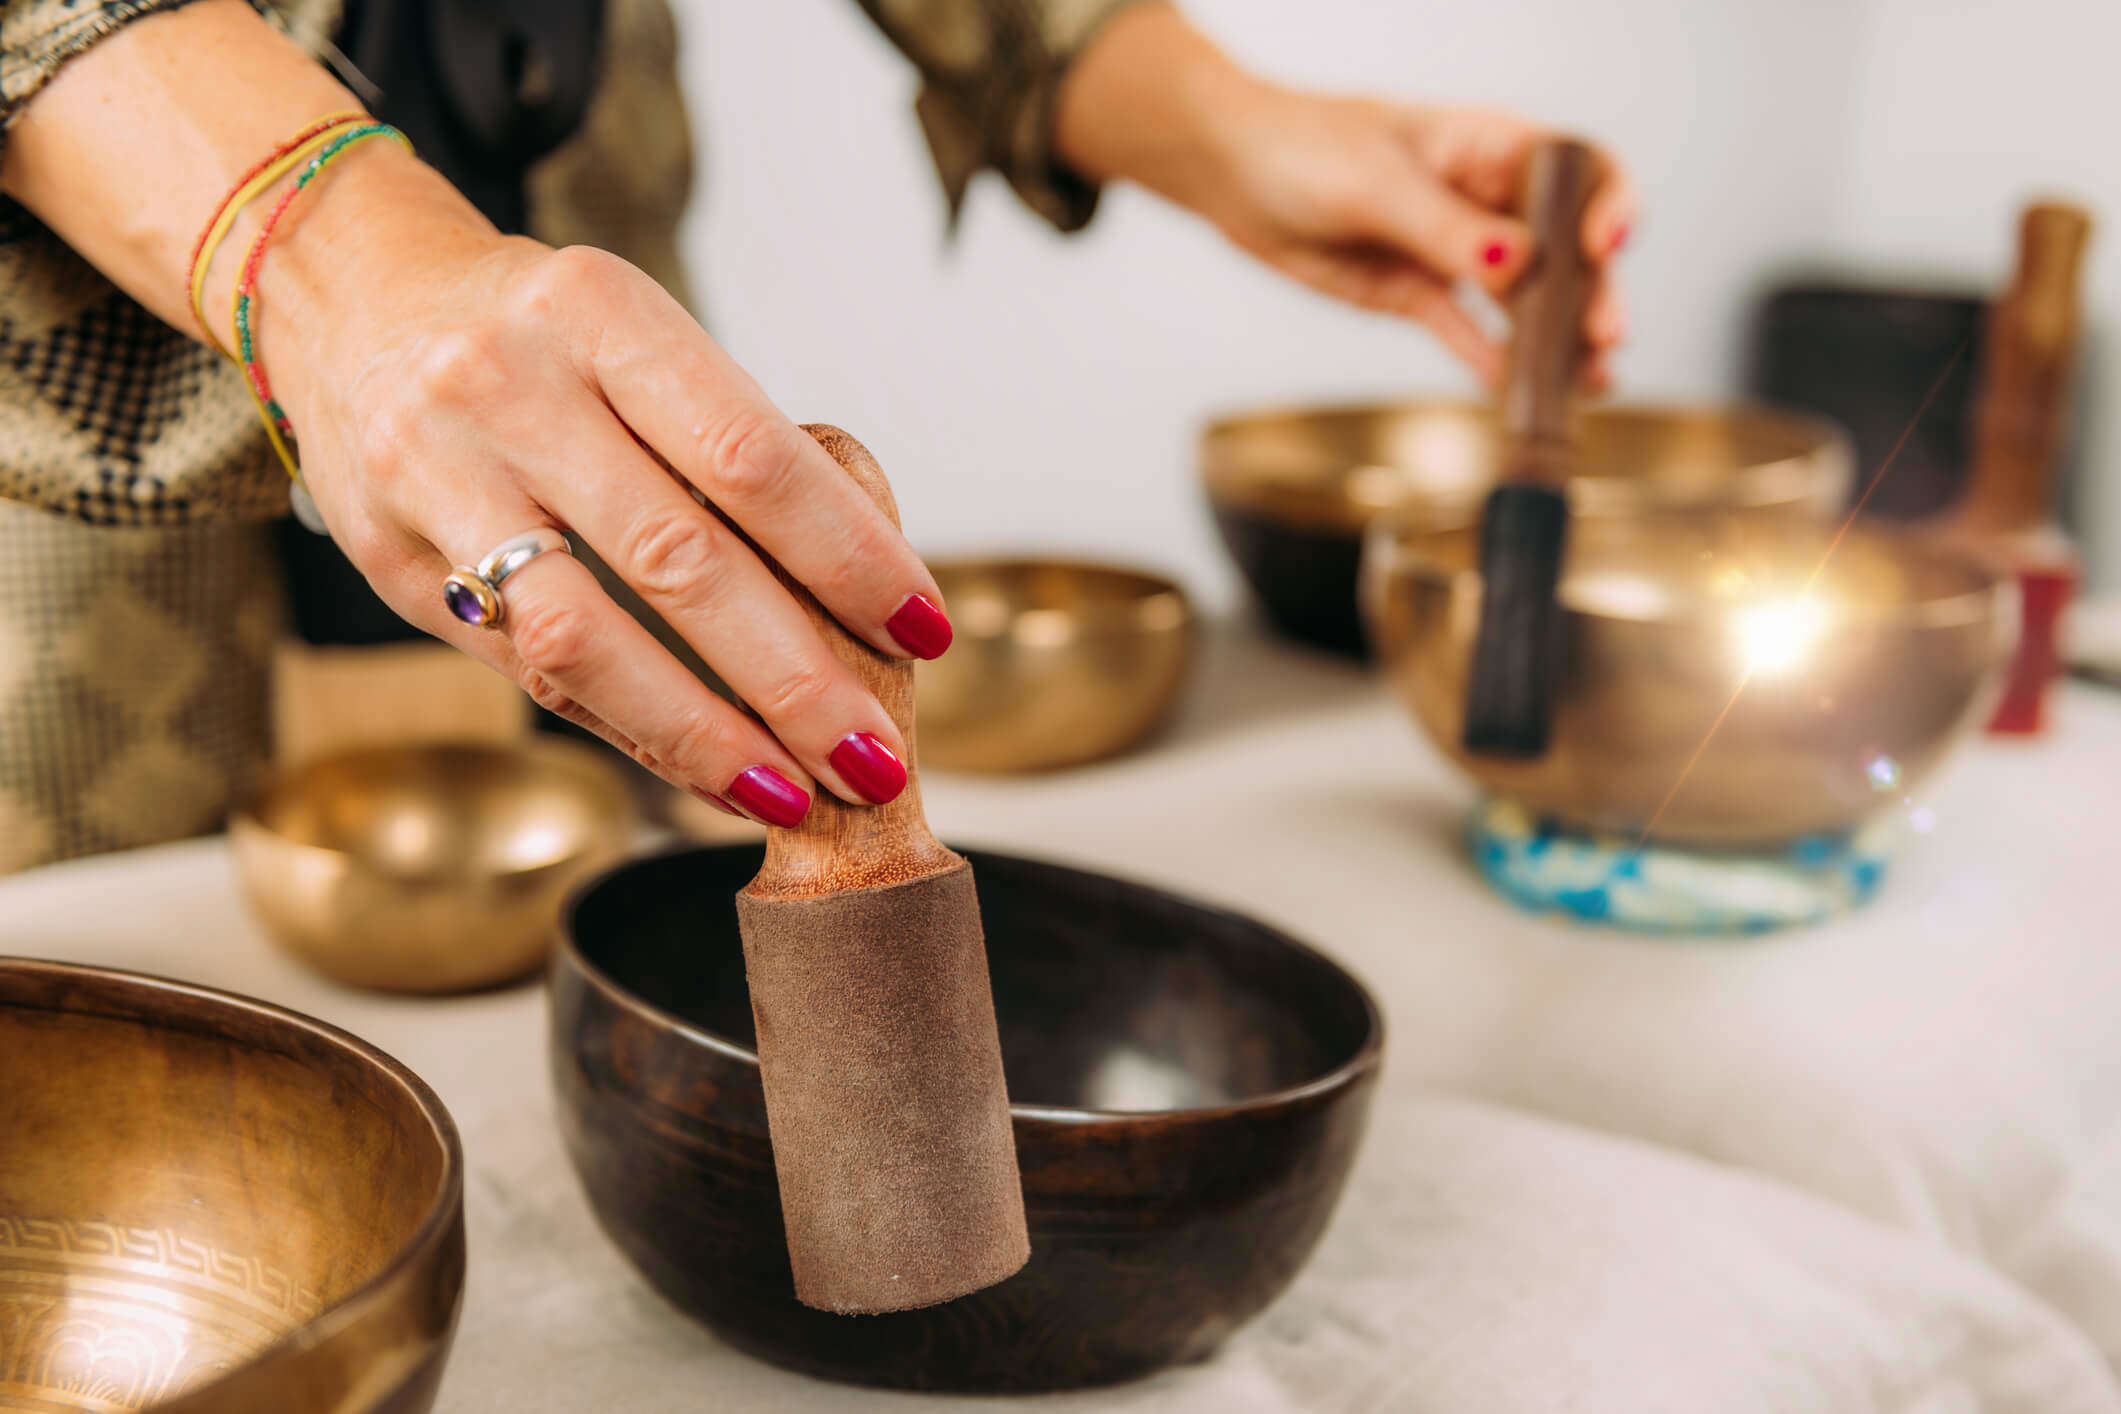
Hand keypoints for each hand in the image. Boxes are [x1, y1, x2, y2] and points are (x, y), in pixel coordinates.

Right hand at [259, 147, 947, 824]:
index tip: (925, 631)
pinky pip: (528, 667)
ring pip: (585, 636)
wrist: (348, 296)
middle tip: (874, 757)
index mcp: (601, 312)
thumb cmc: (537, 335)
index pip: (752, 455)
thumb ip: (720, 453)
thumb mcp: (631, 339)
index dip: (848, 555)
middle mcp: (508, 385)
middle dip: (794, 676)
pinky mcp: (390, 557)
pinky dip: (628, 727)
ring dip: (704, 732)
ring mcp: (435, 472)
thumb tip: (856, 599)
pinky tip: (703, 769)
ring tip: (792, 794)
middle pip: (678, 559)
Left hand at [1056, 4, 1634, 385]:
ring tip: (1585, 379)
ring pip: (1525, 298)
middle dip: (1592, 291)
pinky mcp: (1418, 292)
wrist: (1232, 175)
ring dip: (1556, 338)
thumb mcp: (1377, 183)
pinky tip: (1516, 391)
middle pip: (1565, 246)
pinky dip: (1493, 361)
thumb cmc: (1301, 147)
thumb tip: (1517, 263)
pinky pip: (1468, 332)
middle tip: (1606, 336)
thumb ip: (1446, 228)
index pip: (1579, 167)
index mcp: (1490, 144)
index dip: (1608, 204)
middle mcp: (1484, 198)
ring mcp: (1455, 249)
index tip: (1607, 245)